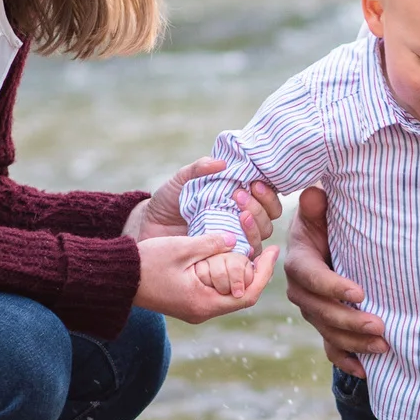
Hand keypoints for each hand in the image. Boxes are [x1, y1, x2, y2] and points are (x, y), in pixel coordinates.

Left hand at [125, 159, 281, 248]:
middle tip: (238, 195)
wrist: (150, 227)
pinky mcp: (225, 257)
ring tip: (239, 214)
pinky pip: (246, 257)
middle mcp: (241, 220)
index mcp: (238, 199)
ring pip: (261, 237)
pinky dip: (247, 247)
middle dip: (259, 206)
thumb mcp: (182, 180)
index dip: (267, 192)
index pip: (267, 198)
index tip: (254, 182)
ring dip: (255, 225)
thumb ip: (199, 169)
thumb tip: (222, 163)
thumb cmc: (169, 201)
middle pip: (268, 218)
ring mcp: (235, 240)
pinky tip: (235, 238)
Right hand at [135, 234, 278, 322]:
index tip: (273, 250)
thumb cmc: (146, 263)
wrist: (116, 279)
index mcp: (204, 303)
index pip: (249, 294)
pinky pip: (216, 291)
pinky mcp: (188, 303)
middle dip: (256, 272)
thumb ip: (211, 243)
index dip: (265, 272)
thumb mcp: (182, 248)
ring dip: (240, 274)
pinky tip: (226, 257)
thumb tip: (235, 240)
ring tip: (248, 250)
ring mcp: (195, 309)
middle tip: (263, 248)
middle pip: (242, 296)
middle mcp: (202, 311)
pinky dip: (225, 276)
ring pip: (229, 294)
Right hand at [283, 185, 385, 377]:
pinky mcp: (324, 325)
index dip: (333, 287)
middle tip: (380, 327)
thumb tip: (315, 195)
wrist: (332, 240)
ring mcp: (312, 311)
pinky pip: (331, 348)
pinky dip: (347, 361)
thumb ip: (317, 206)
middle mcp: (301, 291)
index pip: (312, 277)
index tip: (360, 293)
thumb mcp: (321, 210)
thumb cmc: (329, 221)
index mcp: (299, 262)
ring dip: (355, 344)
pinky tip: (367, 371)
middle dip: (350, 322)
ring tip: (384, 347)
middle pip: (321, 312)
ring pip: (329, 333)